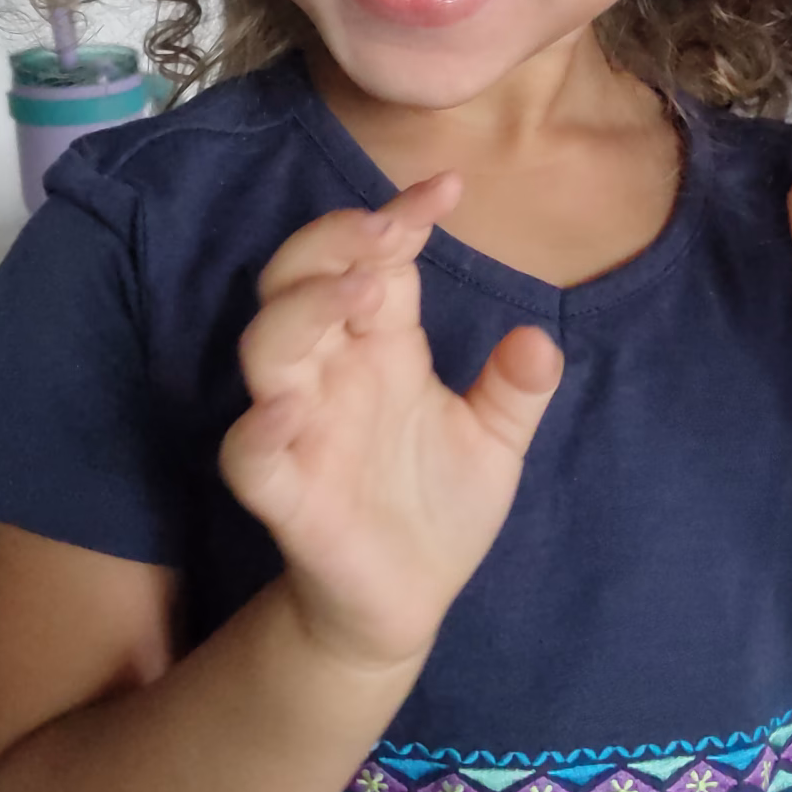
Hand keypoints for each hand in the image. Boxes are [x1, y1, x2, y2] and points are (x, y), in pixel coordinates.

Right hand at [219, 176, 563, 676]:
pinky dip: (260, 429)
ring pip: (267, 349)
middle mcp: (333, 375)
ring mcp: (302, 431)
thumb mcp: (496, 442)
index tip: (446, 187)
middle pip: (300, 282)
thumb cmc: (438, 507)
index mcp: (382, 348)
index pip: (377, 263)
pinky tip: (291, 409)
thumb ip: (517, 390)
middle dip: (334, 243)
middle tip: (387, 228)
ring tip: (359, 292)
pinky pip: (250, 457)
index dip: (400, 218)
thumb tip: (540, 340)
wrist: (408, 604)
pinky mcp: (286, 497)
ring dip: (303, 311)